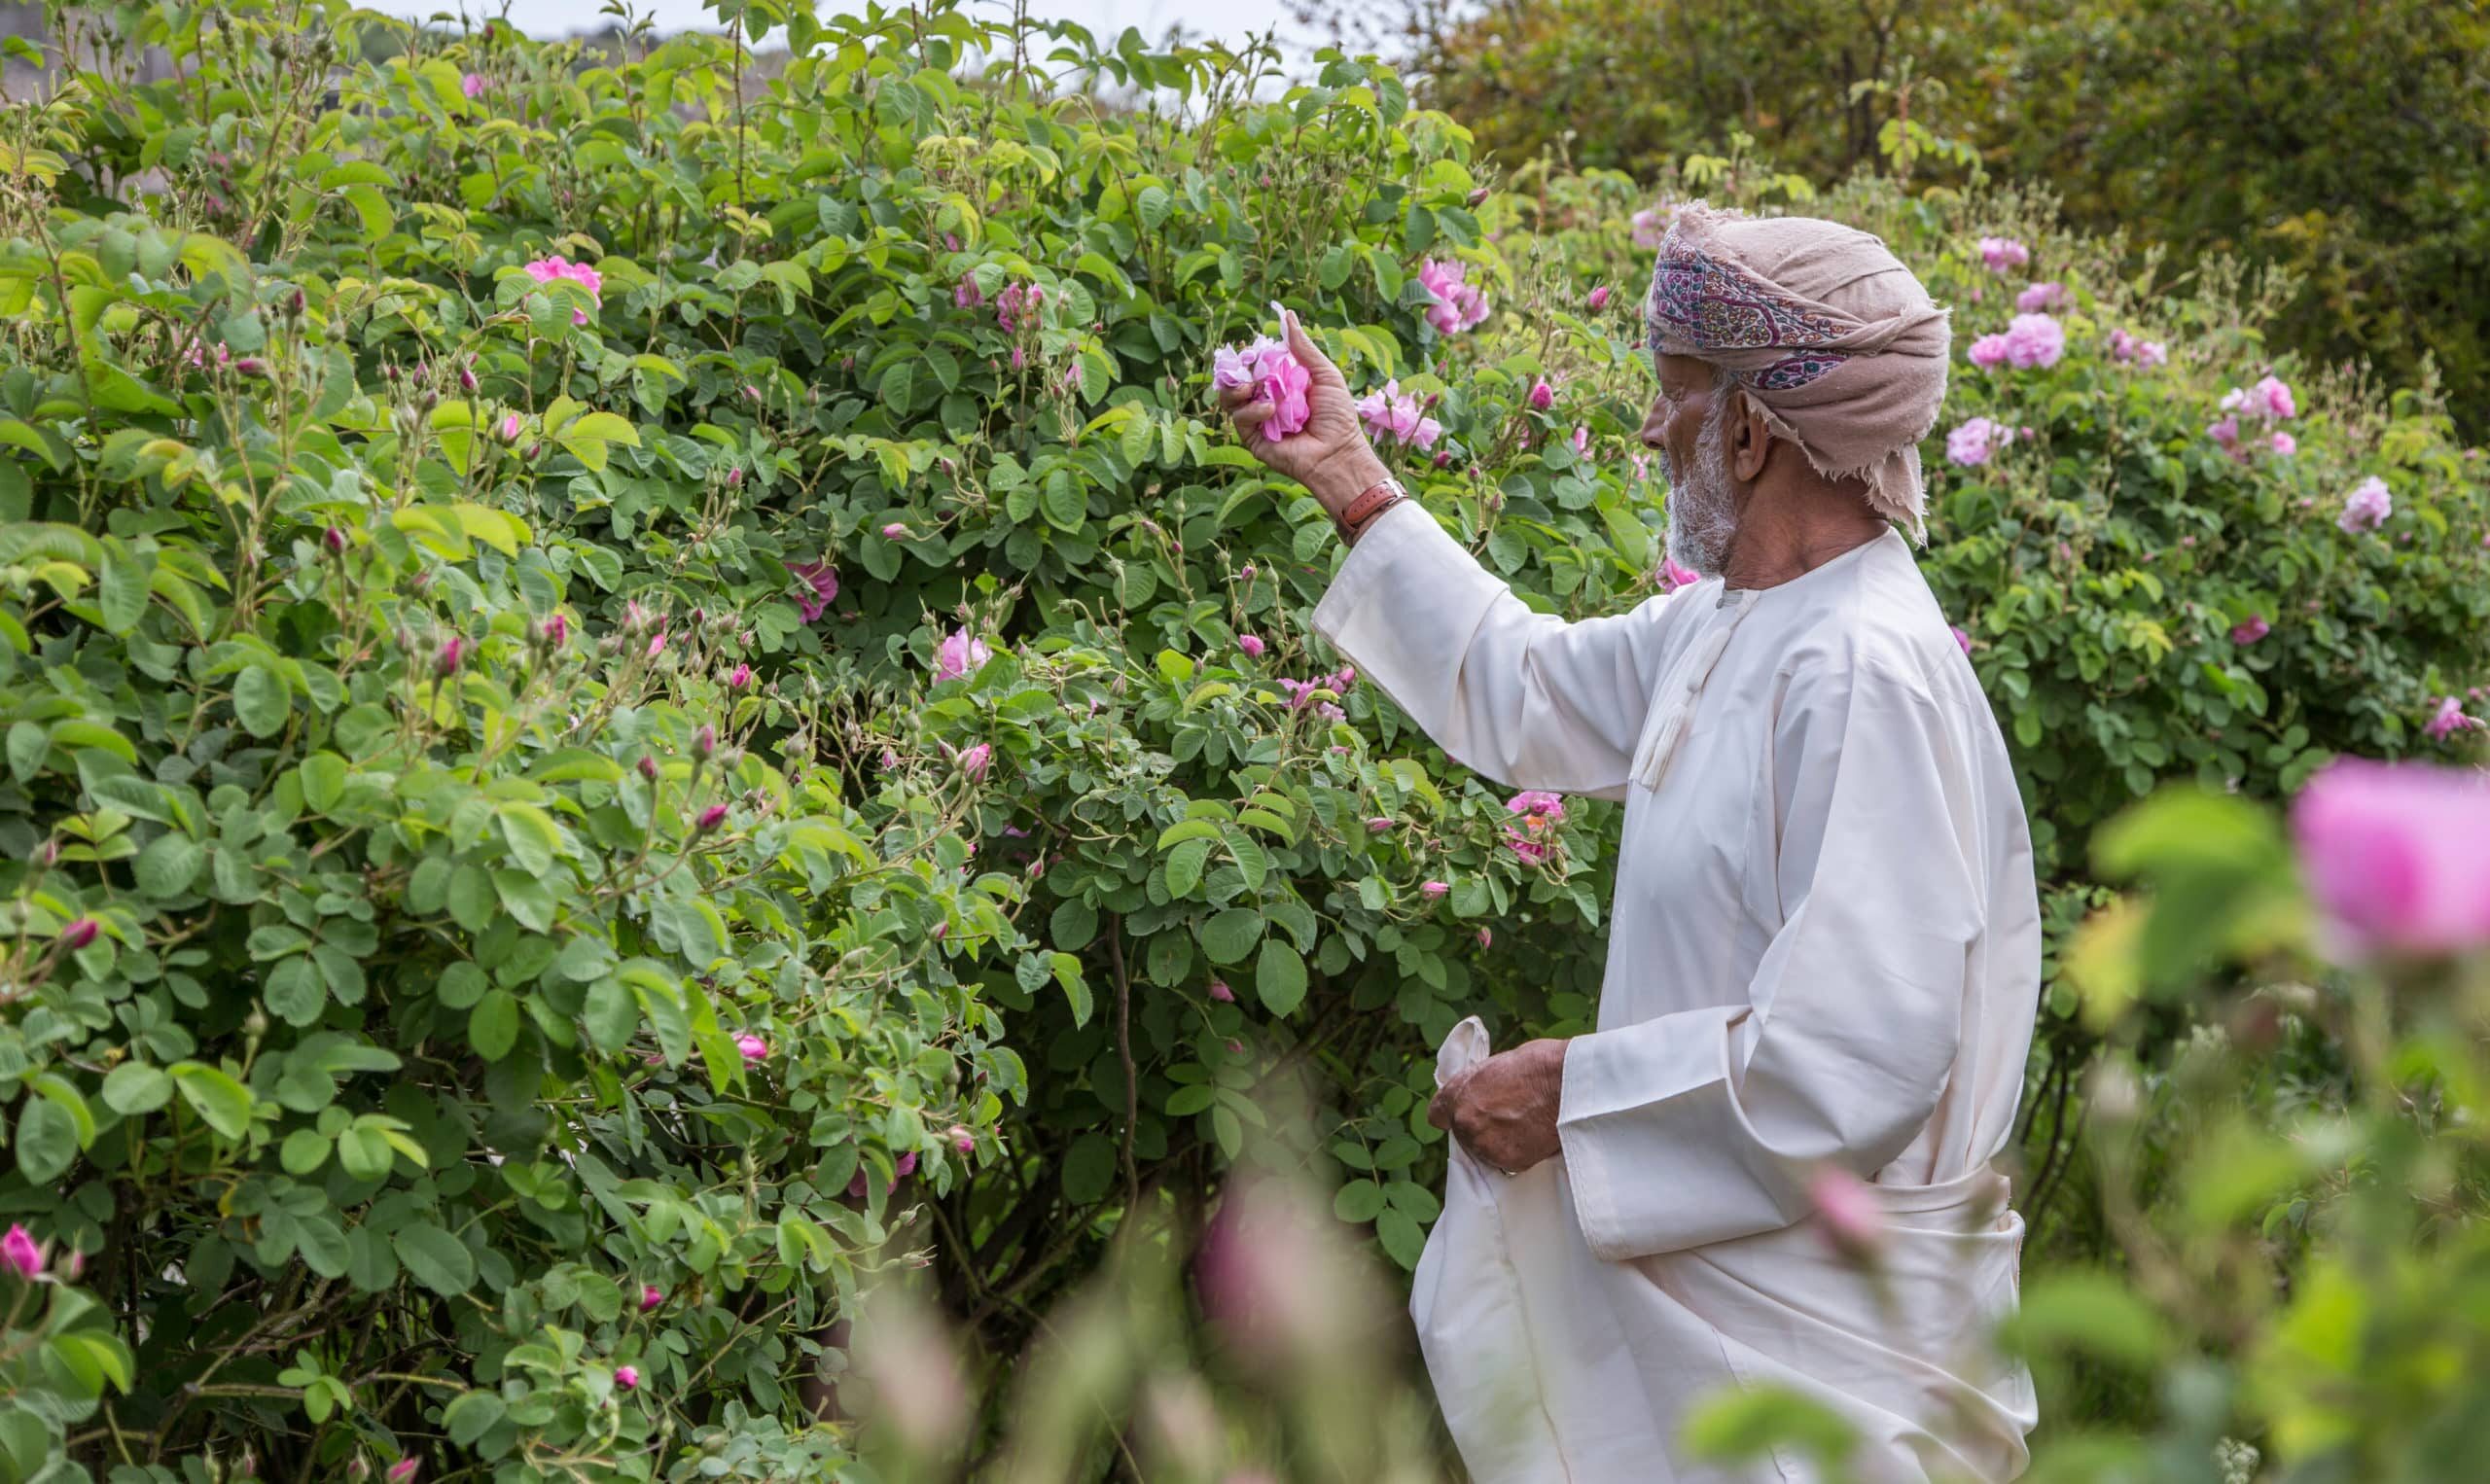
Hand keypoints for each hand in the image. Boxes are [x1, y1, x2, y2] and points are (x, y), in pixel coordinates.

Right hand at [1217, 308, 1386, 522]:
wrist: (1338, 453)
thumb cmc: (1338, 416)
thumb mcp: (1324, 374)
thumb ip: (1303, 348)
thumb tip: (1287, 315)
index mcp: (1283, 385)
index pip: (1258, 365)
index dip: (1251, 357)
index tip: (1251, 349)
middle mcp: (1267, 401)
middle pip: (1239, 380)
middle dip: (1238, 371)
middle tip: (1245, 367)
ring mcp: (1259, 421)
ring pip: (1231, 399)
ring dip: (1237, 390)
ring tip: (1250, 388)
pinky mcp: (1253, 439)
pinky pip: (1240, 419)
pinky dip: (1251, 411)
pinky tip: (1268, 410)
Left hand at [1429, 1037, 1568, 1174]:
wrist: (1565, 1084)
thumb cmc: (1537, 1065)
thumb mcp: (1495, 1065)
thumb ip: (1479, 1087)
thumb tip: (1479, 1095)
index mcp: (1457, 1094)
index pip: (1438, 1114)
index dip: (1453, 1114)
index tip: (1467, 1114)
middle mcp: (1465, 1122)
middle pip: (1465, 1134)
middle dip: (1482, 1127)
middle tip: (1508, 1115)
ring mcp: (1485, 1145)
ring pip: (1485, 1150)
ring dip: (1499, 1142)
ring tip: (1525, 1123)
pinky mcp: (1508, 1162)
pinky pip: (1508, 1161)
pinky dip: (1519, 1152)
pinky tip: (1534, 1134)